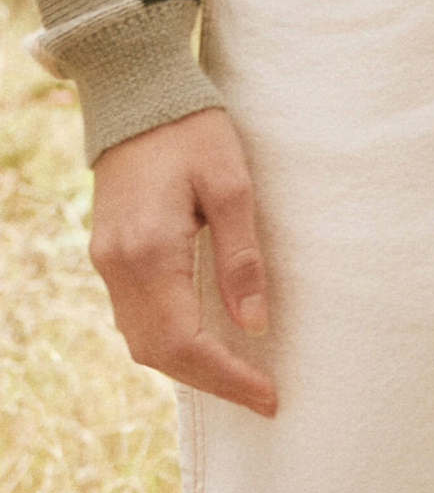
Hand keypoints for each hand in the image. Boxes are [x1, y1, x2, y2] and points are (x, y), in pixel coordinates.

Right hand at [90, 108, 276, 417]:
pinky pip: (134, 316)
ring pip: (141, 340)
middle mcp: (118, 266)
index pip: (184, 343)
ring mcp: (106, 261)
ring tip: (239, 377)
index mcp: (148, 252)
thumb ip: (241, 258)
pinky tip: (204, 341)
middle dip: (210, 382)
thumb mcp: (232, 187)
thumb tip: (254, 325)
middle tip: (261, 395)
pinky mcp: (109, 252)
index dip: (227, 378)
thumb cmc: (193, 133)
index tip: (268, 397)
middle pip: (157, 353)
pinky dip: (169, 341)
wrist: (138, 96)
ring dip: (188, 367)